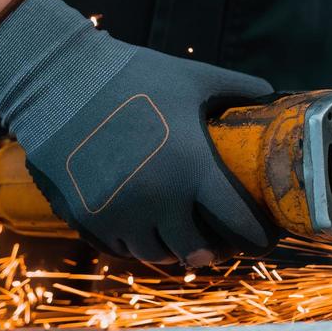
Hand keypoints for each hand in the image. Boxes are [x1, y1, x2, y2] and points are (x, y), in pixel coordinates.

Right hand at [0, 0, 276, 265]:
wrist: (59, 82)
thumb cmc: (132, 76)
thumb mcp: (192, 78)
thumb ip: (235, 89)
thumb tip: (272, 93)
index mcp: (192, 167)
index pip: (239, 224)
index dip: (258, 237)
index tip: (265, 238)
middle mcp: (158, 200)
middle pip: (199, 251)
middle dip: (215, 249)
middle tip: (222, 240)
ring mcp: (119, 214)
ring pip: (157, 254)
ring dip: (174, 247)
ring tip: (183, 233)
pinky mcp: (86, 219)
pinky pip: (121, 246)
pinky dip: (138, 241)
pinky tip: (146, 224)